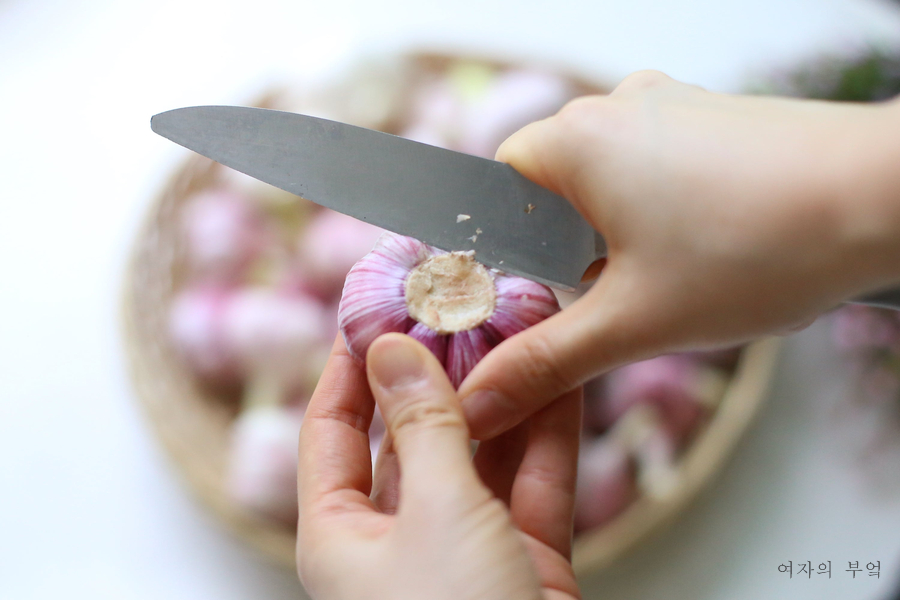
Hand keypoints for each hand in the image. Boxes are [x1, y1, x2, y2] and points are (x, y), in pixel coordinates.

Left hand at [296, 334, 581, 599]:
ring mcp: (463, 550)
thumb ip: (424, 426)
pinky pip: (532, 484)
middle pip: (411, 437)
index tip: (375, 311)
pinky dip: (548, 436)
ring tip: (518, 330)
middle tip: (460, 309)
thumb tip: (391, 351)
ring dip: (502, 397)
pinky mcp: (524, 561)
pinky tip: (562, 381)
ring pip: (479, 456)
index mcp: (340, 537)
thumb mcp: (436, 512)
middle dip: (440, 372)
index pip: (331, 431)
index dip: (350, 367)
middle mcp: (397, 541)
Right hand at [460, 70, 899, 439]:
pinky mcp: (715, 118)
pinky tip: (706, 251)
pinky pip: (659, 168)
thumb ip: (544, 363)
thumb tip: (480, 400)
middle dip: (573, 250)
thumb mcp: (633, 322)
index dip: (508, 248)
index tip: (536, 292)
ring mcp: (672, 105)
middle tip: (612, 297)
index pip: (497, 186)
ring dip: (621, 237)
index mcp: (576, 139)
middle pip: (555, 187)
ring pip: (610, 181)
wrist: (885, 197)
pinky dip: (664, 214)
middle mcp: (617, 105)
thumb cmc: (756, 248)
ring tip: (671, 276)